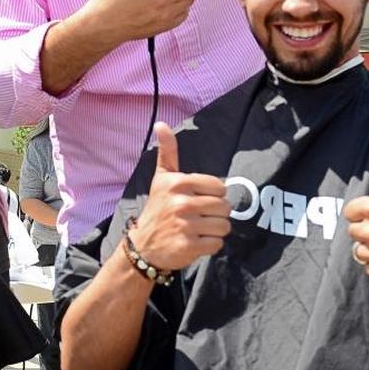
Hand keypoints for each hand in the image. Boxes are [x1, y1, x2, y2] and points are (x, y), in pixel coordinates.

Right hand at [127, 122, 231, 271]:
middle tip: (198, 217)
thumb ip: (167, 151)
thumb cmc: (158, 208)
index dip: (213, 195)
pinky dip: (210, 245)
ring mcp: (185, 225)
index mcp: (178, 182)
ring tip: (198, 229)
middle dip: (215, 214)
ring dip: (214, 230)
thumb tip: (161, 123)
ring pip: (224, 226)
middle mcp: (182, 202)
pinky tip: (195, 242)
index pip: (220, 187)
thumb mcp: (161, 178)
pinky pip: (217, 244)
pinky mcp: (189, 246)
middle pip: (225, 207)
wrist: (143, 246)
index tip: (198, 200)